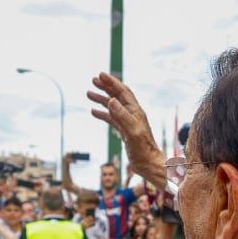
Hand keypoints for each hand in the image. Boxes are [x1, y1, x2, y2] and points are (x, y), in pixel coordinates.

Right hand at [87, 73, 165, 188]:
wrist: (148, 164)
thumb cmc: (143, 149)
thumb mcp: (132, 131)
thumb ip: (122, 116)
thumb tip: (111, 100)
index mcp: (135, 111)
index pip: (123, 92)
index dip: (112, 82)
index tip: (100, 75)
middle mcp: (132, 114)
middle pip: (117, 96)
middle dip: (106, 87)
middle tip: (93, 80)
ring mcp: (128, 122)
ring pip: (112, 107)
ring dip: (101, 99)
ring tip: (88, 93)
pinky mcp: (124, 131)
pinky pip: (111, 119)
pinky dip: (102, 114)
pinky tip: (93, 112)